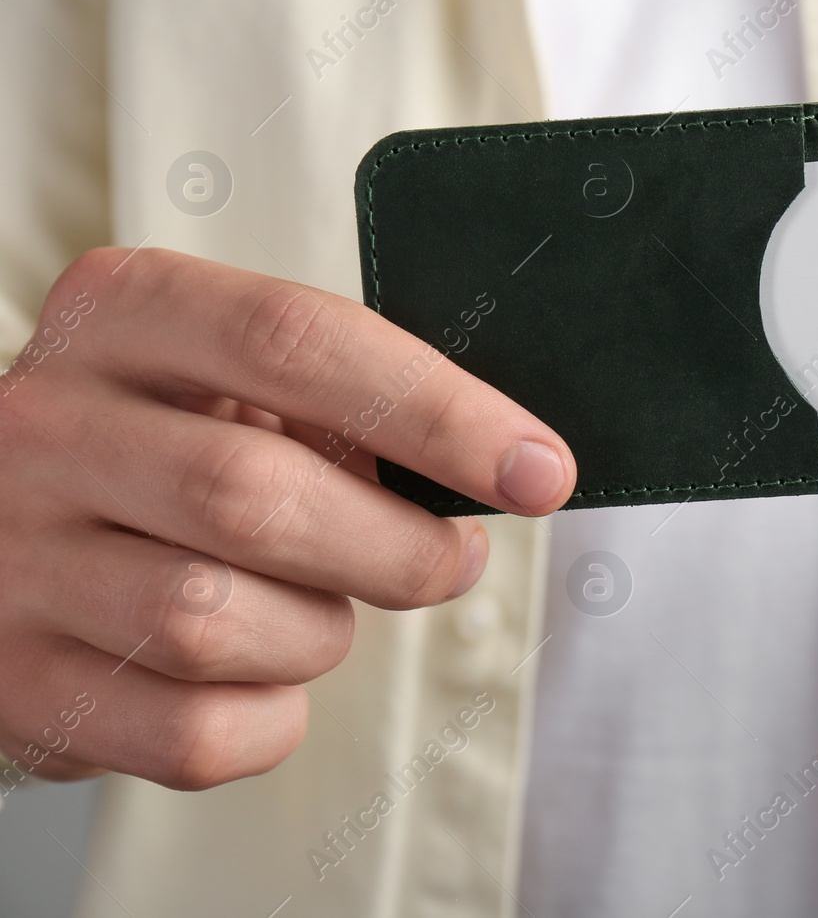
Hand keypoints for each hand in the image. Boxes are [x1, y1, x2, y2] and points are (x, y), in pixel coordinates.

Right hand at [0, 249, 574, 788]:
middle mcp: (45, 426)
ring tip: (313, 605)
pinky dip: (272, 717)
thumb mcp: (232, 383)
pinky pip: (196, 732)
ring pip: (216, 623)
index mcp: (123, 313)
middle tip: (449, 559)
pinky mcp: (19, 689)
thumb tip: (499, 470)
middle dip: (397, 548)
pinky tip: (258, 674)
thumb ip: (344, 405)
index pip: (295, 340)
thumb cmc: (164, 446)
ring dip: (318, 632)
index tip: (539, 470)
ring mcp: (16, 561)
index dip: (439, 412)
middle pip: (255, 494)